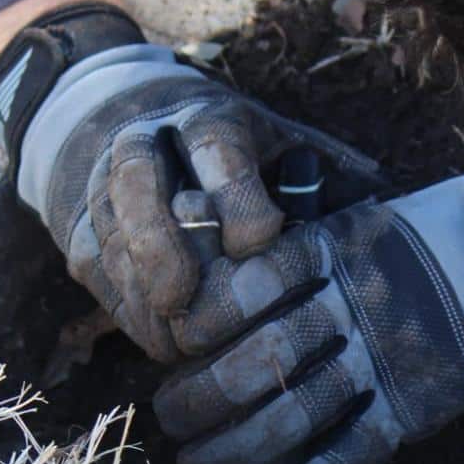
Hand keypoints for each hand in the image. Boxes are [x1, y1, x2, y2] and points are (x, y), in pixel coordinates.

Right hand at [0, 4, 381, 361]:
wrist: (124, 128)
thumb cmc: (229, 154)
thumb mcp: (277, 143)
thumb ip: (325, 170)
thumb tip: (383, 195)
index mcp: (205, 118)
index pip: (214, 147)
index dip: (235, 197)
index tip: (260, 242)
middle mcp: (144, 143)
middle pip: (138, 185)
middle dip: (159, 243)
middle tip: (184, 298)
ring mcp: (101, 187)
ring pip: (110, 237)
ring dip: (142, 293)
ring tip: (180, 342)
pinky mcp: (80, 231)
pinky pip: (97, 275)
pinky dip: (126, 313)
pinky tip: (161, 344)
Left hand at [154, 141, 463, 463]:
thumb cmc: (419, 244)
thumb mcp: (355, 224)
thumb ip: (296, 255)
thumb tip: (211, 289)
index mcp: (332, 251)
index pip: (251, 284)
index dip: (204, 319)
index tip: (172, 343)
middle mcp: (353, 303)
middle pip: (261, 355)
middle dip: (203, 394)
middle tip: (168, 418)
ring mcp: (386, 355)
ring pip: (297, 409)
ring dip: (238, 449)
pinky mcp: (416, 400)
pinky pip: (358, 449)